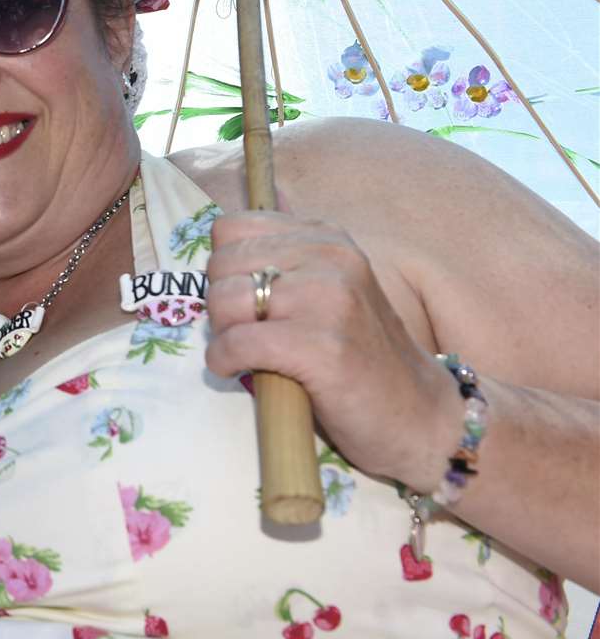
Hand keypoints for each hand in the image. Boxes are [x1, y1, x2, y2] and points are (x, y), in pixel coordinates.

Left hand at [203, 210, 455, 487]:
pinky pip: (237, 342)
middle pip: (221, 264)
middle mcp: (331, 258)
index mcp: (328, 238)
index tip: (243, 299)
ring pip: (224, 300)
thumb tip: (235, 221)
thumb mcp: (327, 288)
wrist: (419, 416)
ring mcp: (330, 300)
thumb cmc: (359, 355)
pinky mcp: (322, 346)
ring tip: (245, 352)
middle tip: (243, 332)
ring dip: (221, 332)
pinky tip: (237, 370)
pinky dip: (224, 360)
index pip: (231, 229)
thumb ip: (286, 256)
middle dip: (219, 303)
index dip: (224, 268)